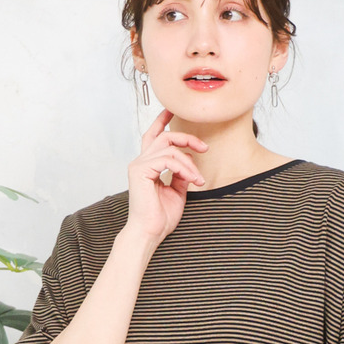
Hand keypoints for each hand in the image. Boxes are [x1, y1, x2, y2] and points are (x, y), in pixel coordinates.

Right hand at [125, 109, 207, 248]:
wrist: (150, 233)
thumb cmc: (160, 217)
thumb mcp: (177, 191)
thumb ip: (181, 174)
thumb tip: (189, 162)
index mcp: (147, 165)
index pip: (153, 136)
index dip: (162, 121)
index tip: (173, 110)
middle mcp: (140, 162)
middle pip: (164, 136)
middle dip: (187, 138)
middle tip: (205, 148)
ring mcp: (138, 165)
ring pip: (169, 148)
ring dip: (189, 162)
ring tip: (198, 180)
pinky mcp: (140, 171)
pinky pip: (167, 159)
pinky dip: (183, 167)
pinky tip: (191, 180)